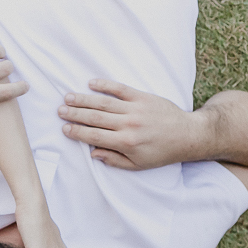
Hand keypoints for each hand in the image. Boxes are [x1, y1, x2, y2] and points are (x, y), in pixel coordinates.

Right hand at [59, 79, 201, 169]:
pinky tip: (91, 83)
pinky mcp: (143, 97)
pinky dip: (105, 85)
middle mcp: (128, 124)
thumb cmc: (161, 153)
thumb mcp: (137, 165)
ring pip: (104, 103)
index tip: (64, 128)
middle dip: (75, 114)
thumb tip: (93, 153)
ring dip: (84, 99)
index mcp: (125, 142)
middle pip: (95, 117)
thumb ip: (114, 160)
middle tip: (60, 111)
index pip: (94, 135)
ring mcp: (135, 108)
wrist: (187, 135)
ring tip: (68, 97)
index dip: (77, 132)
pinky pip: (121, 89)